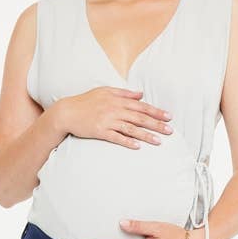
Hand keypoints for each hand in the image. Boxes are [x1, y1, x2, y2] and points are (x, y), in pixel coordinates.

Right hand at [55, 87, 172, 148]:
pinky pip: (116, 137)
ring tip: (158, 141)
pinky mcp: (100, 131)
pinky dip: (127, 141)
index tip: (168, 117)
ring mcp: (107, 121)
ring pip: (131, 128)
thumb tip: (141, 94)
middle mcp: (114, 110)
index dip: (156, 112)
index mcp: (117, 100)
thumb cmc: (86, 101)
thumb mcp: (105, 92)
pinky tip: (137, 146)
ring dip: (145, 135)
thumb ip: (124, 93)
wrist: (67, 112)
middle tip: (170, 131)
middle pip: (139, 117)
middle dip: (156, 124)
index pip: (141, 106)